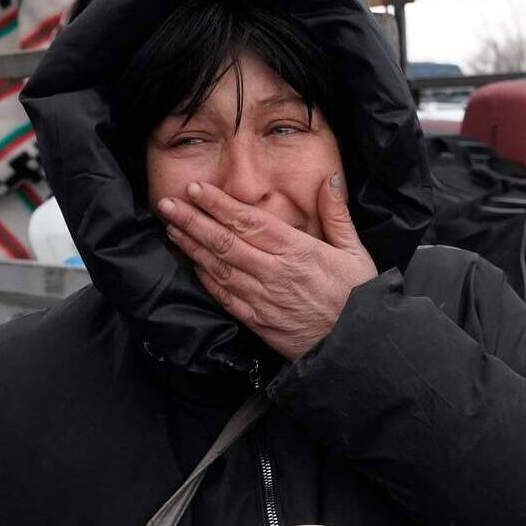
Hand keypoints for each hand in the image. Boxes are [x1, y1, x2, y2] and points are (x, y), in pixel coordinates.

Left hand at [157, 173, 377, 361]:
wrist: (357, 345)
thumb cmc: (358, 297)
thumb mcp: (355, 251)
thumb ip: (337, 214)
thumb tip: (328, 179)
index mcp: (299, 252)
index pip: (250, 222)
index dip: (219, 205)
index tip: (197, 189)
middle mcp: (275, 273)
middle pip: (225, 242)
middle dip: (193, 221)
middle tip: (168, 204)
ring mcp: (263, 299)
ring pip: (218, 268)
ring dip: (192, 246)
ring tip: (171, 227)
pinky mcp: (257, 321)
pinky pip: (224, 296)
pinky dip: (205, 278)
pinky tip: (191, 263)